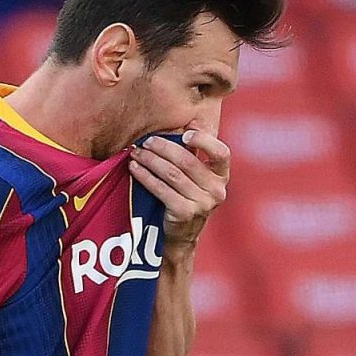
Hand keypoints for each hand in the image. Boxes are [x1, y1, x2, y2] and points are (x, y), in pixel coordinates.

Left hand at [129, 131, 230, 246]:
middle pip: (187, 161)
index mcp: (222, 176)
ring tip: (136, 153)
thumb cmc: (187, 197)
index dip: (204, 140)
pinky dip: (145, 176)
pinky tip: (134, 169)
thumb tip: (187, 120)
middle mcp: (217, 190)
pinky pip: (161, 189)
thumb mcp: (197, 177)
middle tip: (146, 142)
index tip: (185, 134)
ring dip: (150, 160)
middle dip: (163, 148)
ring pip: (172, 174)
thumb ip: (194, 153)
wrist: (182, 235)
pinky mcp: (185, 213)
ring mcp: (202, 204)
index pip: (221, 153)